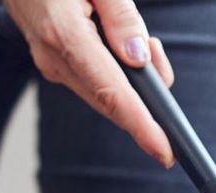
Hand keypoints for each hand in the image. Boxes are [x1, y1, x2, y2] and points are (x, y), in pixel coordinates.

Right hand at [3, 0, 177, 164]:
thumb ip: (121, 17)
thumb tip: (140, 59)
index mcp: (65, 35)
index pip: (110, 92)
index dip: (140, 125)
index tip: (163, 151)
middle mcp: (55, 59)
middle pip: (109, 102)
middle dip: (146, 103)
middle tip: (163, 78)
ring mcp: (52, 65)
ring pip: (103, 94)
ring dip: (133, 83)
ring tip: (146, 45)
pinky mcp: (55, 65)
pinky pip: (94, 82)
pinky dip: (118, 76)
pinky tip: (125, 51)